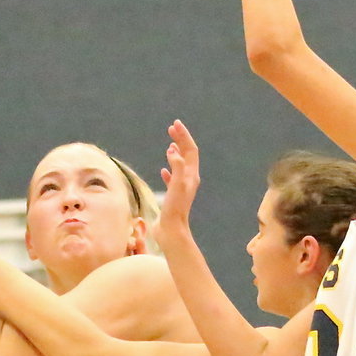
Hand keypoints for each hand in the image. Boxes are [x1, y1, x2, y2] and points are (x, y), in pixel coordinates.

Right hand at [152, 120, 200, 241]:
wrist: (172, 230)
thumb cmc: (175, 209)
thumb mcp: (177, 185)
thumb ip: (177, 166)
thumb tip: (174, 150)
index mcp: (191, 175)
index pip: (190, 150)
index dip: (184, 136)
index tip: (175, 124)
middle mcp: (188, 180)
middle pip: (187, 155)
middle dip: (180, 140)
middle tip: (171, 128)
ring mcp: (181, 188)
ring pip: (180, 166)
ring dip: (176, 154)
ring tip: (170, 144)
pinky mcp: (173, 196)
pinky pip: (172, 179)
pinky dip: (169, 170)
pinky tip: (163, 170)